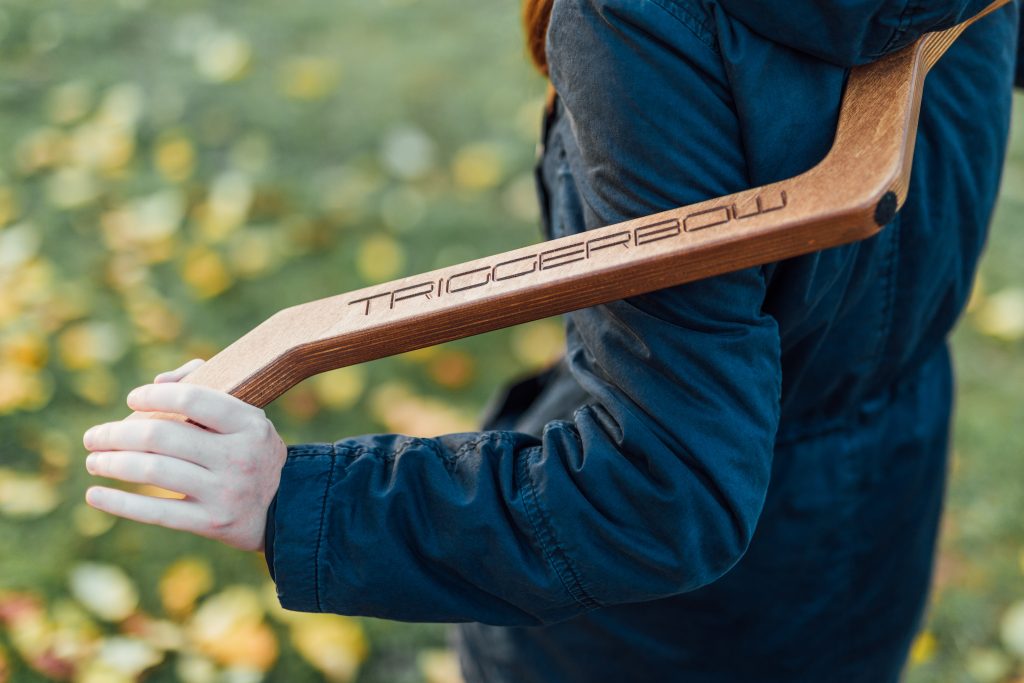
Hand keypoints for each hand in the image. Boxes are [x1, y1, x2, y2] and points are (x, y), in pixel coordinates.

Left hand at [82, 359, 286, 551]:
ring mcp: (225, 492)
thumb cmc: (251, 451)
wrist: (284, 507)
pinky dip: (120, 503)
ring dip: (112, 463)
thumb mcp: (245, 417)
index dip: (154, 395)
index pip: (192, 399)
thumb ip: (205, 387)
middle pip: (162, 436)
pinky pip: (156, 512)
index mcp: (249, 424)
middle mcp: (239, 456)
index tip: (131, 399)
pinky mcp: (211, 522)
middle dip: (117, 434)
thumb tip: (157, 381)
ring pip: (153, 471)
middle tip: (94, 436)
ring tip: (93, 460)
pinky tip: (95, 494)